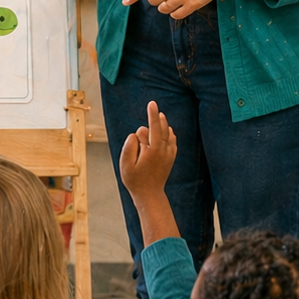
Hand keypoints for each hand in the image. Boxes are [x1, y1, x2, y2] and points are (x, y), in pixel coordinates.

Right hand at [118, 101, 180, 245]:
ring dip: (163, 124)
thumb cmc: (135, 180)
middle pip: (161, 127)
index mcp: (152, 150)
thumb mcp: (125, 165)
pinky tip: (166, 131)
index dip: (152, 114)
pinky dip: (169, 134)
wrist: (150, 195)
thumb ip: (130, 146)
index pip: (153, 127)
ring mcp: (169, 154)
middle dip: (156, 117)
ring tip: (159, 116)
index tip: (152, 103)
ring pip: (168, 133)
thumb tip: (137, 133)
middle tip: (153, 107)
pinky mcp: (171, 158)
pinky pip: (172, 141)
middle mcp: (163, 150)